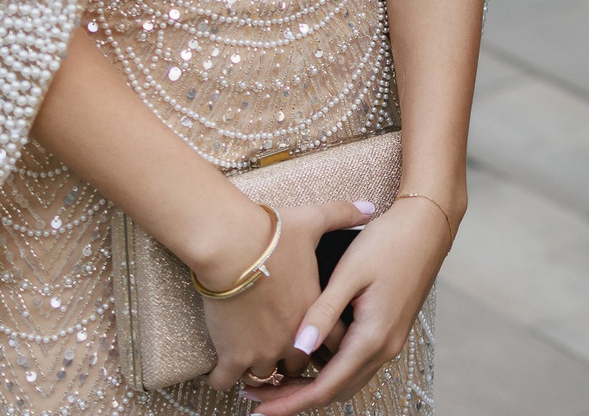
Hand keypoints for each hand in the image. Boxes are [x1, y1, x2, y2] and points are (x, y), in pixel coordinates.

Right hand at [196, 196, 368, 392]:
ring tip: (250, 355)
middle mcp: (292, 338)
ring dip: (257, 368)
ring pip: (265, 376)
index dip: (323, 341)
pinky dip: (222, 377)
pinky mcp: (232, 355)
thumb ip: (343, 216)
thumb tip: (368, 206)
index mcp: (315, 311)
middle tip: (277, 347)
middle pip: (298, 365)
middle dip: (290, 358)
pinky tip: (220, 368)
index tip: (310, 337)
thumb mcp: (313, 221)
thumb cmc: (271, 234)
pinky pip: (226, 381)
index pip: (333, 343)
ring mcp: (262, 350)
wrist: (231, 246)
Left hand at [248, 192, 459, 415]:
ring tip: (276, 379)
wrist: (428, 226)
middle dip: (296, 399)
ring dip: (312, 386)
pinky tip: (308, 356)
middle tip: (258, 395)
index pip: (326, 388)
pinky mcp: (389, 330)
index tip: (259, 409)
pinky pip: (356, 363)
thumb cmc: (388, 243)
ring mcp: (390, 341)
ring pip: (346, 380)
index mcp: (373, 337)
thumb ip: (324, 313)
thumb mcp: (350, 273)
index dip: (290, 403)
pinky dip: (329, 370)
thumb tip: (298, 349)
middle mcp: (385, 348)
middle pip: (335, 391)